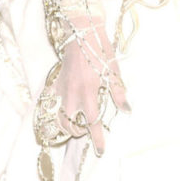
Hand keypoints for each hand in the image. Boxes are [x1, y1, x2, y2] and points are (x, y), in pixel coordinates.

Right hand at [55, 17, 128, 155]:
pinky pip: (52, 102)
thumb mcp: (113, 70)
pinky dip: (58, 109)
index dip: (97, 139)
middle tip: (88, 129)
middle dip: (79, 132)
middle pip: (71, 125)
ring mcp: (62, 89)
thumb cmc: (100, 49)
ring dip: (67, 124)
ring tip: (77, 122)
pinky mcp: (55, 82)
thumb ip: (118, 91)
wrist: (81, 31)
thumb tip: (126, 109)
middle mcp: (73, 94)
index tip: (101, 150)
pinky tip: (66, 106)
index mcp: (89, 92)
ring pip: (59, 118)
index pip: (92, 123)